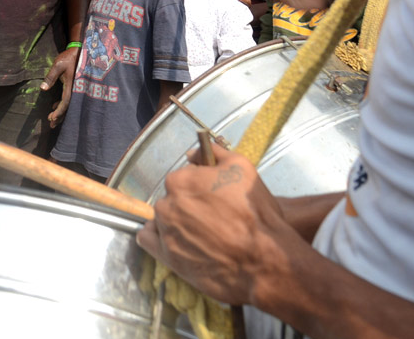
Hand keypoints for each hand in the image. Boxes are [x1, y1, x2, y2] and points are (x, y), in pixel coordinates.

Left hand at [42, 46, 78, 127]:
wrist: (80, 51)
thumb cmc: (68, 58)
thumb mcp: (58, 65)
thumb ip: (50, 77)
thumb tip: (43, 89)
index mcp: (72, 86)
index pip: (65, 103)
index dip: (58, 111)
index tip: (51, 118)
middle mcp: (75, 90)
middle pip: (68, 107)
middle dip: (59, 116)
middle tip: (51, 124)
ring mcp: (76, 89)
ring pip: (69, 105)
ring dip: (61, 113)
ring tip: (52, 120)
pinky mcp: (74, 87)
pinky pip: (69, 99)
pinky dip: (62, 105)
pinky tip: (54, 107)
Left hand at [136, 144, 290, 305]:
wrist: (264, 260)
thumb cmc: (254, 212)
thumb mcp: (241, 168)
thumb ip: (213, 153)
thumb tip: (193, 153)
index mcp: (179, 181)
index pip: (183, 177)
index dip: (200, 186)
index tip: (214, 196)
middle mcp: (166, 205)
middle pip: (173, 199)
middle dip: (189, 204)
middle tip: (212, 217)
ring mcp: (165, 232)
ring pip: (164, 219)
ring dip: (177, 222)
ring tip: (202, 234)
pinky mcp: (166, 257)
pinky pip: (149, 240)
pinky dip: (159, 238)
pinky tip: (177, 240)